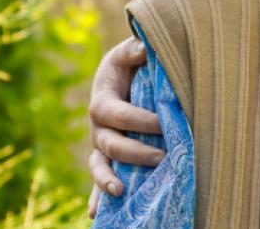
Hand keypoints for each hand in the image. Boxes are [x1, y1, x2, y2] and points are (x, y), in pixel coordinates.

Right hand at [86, 37, 164, 217]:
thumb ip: (135, 50)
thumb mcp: (130, 52)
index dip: (137, 119)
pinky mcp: (108, 158)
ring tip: (121, 190)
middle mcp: (98, 127)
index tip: (163, 122)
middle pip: (110, 144)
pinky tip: (96, 214)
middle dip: (135, 152)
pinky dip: (97, 197)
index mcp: (102, 101)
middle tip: (163, 156)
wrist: (127, 74)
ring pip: (100, 165)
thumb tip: (144, 48)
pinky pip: (100, 180)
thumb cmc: (132, 63)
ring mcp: (101, 145)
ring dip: (108, 179)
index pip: (115, 113)